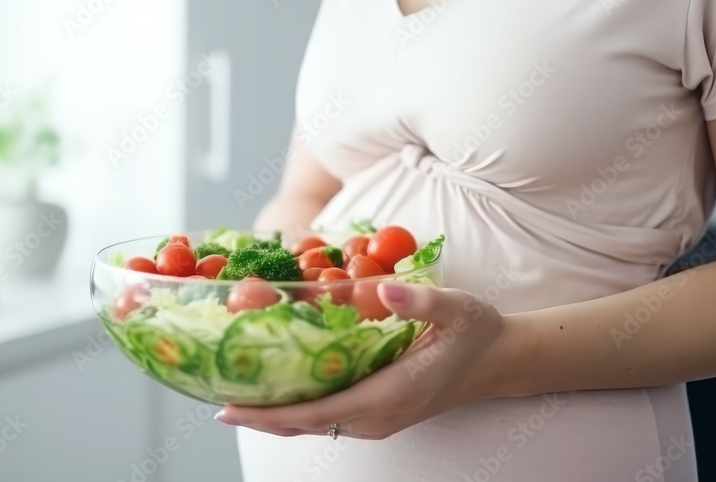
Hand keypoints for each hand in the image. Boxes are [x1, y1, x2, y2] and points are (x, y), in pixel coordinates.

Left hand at [216, 282, 504, 439]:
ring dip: (275, 413)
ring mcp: (380, 419)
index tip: (230, 407)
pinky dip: (297, 408)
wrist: (501, 361)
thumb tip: (381, 290)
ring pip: (316, 425)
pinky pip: (329, 417)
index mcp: (393, 392)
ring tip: (233, 393)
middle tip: (214, 396)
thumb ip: (420, 300)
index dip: (271, 412)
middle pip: (307, 425)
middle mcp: (381, 416)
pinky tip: (277, 389)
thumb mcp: (456, 308)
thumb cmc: (477, 333)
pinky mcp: (379, 413)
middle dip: (260, 415)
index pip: (320, 411)